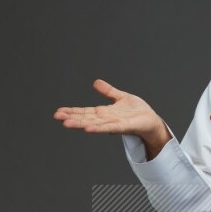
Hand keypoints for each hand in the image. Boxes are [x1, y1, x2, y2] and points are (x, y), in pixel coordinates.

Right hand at [53, 79, 169, 153]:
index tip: (59, 112)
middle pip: (86, 118)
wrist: (152, 122)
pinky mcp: (123, 127)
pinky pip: (109, 128)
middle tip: (57, 117)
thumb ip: (108, 91)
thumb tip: (95, 82)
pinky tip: (88, 129)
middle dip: (71, 117)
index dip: (72, 111)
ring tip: (67, 124)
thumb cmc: (138, 112)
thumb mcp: (121, 97)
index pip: (85, 111)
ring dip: (80, 124)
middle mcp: (107, 119)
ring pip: (94, 124)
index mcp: (105, 113)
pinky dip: (99, 128)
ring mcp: (114, 124)